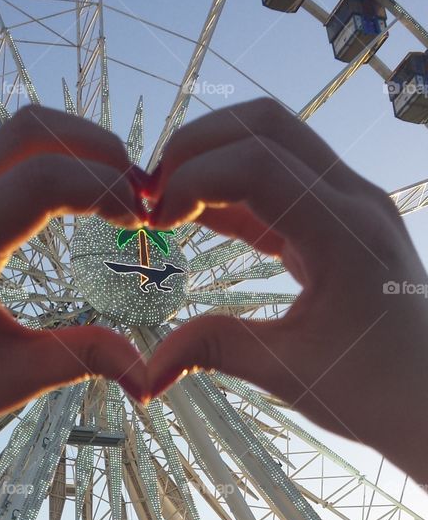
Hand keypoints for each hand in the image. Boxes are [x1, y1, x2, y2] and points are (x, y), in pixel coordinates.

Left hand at [0, 105, 148, 454]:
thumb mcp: (15, 380)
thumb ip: (83, 360)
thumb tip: (149, 377)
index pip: (41, 181)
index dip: (105, 188)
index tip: (145, 222)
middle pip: (28, 130)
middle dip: (95, 148)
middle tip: (143, 193)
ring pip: (14, 137)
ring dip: (73, 151)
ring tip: (121, 194)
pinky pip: (1, 163)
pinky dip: (49, 166)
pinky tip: (84, 202)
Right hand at [143, 99, 427, 480]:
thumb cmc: (374, 393)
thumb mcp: (289, 375)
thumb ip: (216, 351)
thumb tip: (145, 370)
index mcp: (346, 234)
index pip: (257, 166)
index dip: (192, 179)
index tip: (151, 221)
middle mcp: (355, 201)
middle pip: (266, 127)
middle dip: (196, 148)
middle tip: (148, 198)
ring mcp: (352, 203)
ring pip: (274, 140)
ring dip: (213, 160)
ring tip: (165, 207)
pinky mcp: (341, 219)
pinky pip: (281, 180)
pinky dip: (232, 190)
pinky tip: (193, 220)